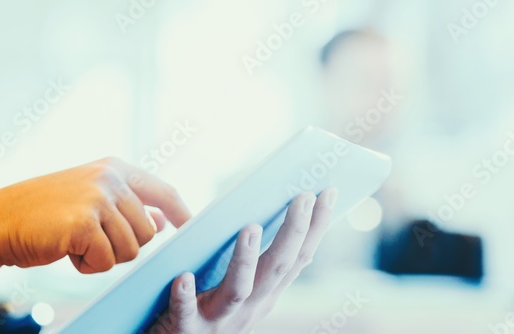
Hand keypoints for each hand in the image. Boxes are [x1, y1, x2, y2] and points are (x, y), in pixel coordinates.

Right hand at [0, 157, 191, 272]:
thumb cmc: (44, 215)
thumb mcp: (90, 200)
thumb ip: (126, 206)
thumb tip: (163, 221)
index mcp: (114, 168)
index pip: (164, 190)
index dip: (182, 212)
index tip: (193, 227)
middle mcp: (110, 177)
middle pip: (148, 232)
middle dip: (123, 247)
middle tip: (90, 242)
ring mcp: (98, 198)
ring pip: (130, 250)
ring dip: (103, 257)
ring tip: (75, 243)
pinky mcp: (84, 222)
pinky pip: (107, 262)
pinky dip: (87, 266)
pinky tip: (66, 251)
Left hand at [147, 188, 336, 333]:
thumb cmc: (203, 309)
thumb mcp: (234, 286)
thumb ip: (248, 258)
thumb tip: (260, 208)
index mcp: (264, 295)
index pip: (298, 258)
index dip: (316, 228)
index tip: (329, 193)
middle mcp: (248, 308)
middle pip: (277, 269)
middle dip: (294, 232)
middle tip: (303, 197)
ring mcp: (219, 321)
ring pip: (237, 290)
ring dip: (245, 260)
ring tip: (250, 228)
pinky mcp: (186, 329)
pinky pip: (186, 313)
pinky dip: (186, 296)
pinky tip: (184, 277)